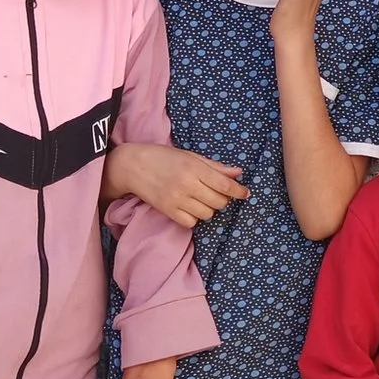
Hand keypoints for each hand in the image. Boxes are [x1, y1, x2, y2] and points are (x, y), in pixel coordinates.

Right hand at [104, 142, 246, 225]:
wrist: (132, 166)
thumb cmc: (164, 157)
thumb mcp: (190, 156)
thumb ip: (215, 166)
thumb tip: (238, 173)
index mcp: (194, 168)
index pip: (225, 185)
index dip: (239, 191)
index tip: (245, 193)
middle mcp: (187, 185)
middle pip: (219, 202)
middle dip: (222, 199)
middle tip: (216, 192)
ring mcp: (177, 200)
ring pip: (207, 214)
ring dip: (209, 208)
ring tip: (200, 198)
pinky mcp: (168, 211)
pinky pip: (191, 222)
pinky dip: (194, 217)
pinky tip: (189, 207)